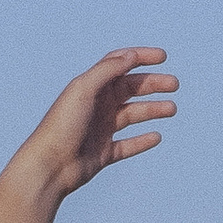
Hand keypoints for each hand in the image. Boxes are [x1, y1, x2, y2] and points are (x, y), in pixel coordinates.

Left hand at [0, 46, 177, 222]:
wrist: (48, 167)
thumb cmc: (61, 126)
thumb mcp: (83, 90)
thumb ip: (107, 70)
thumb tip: (130, 55)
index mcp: (90, 87)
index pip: (119, 65)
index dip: (140, 58)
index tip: (163, 57)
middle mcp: (96, 106)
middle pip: (130, 88)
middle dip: (153, 84)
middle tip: (174, 85)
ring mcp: (100, 129)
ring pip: (133, 115)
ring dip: (153, 110)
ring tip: (171, 109)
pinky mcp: (102, 153)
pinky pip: (127, 145)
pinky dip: (142, 141)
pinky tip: (156, 137)